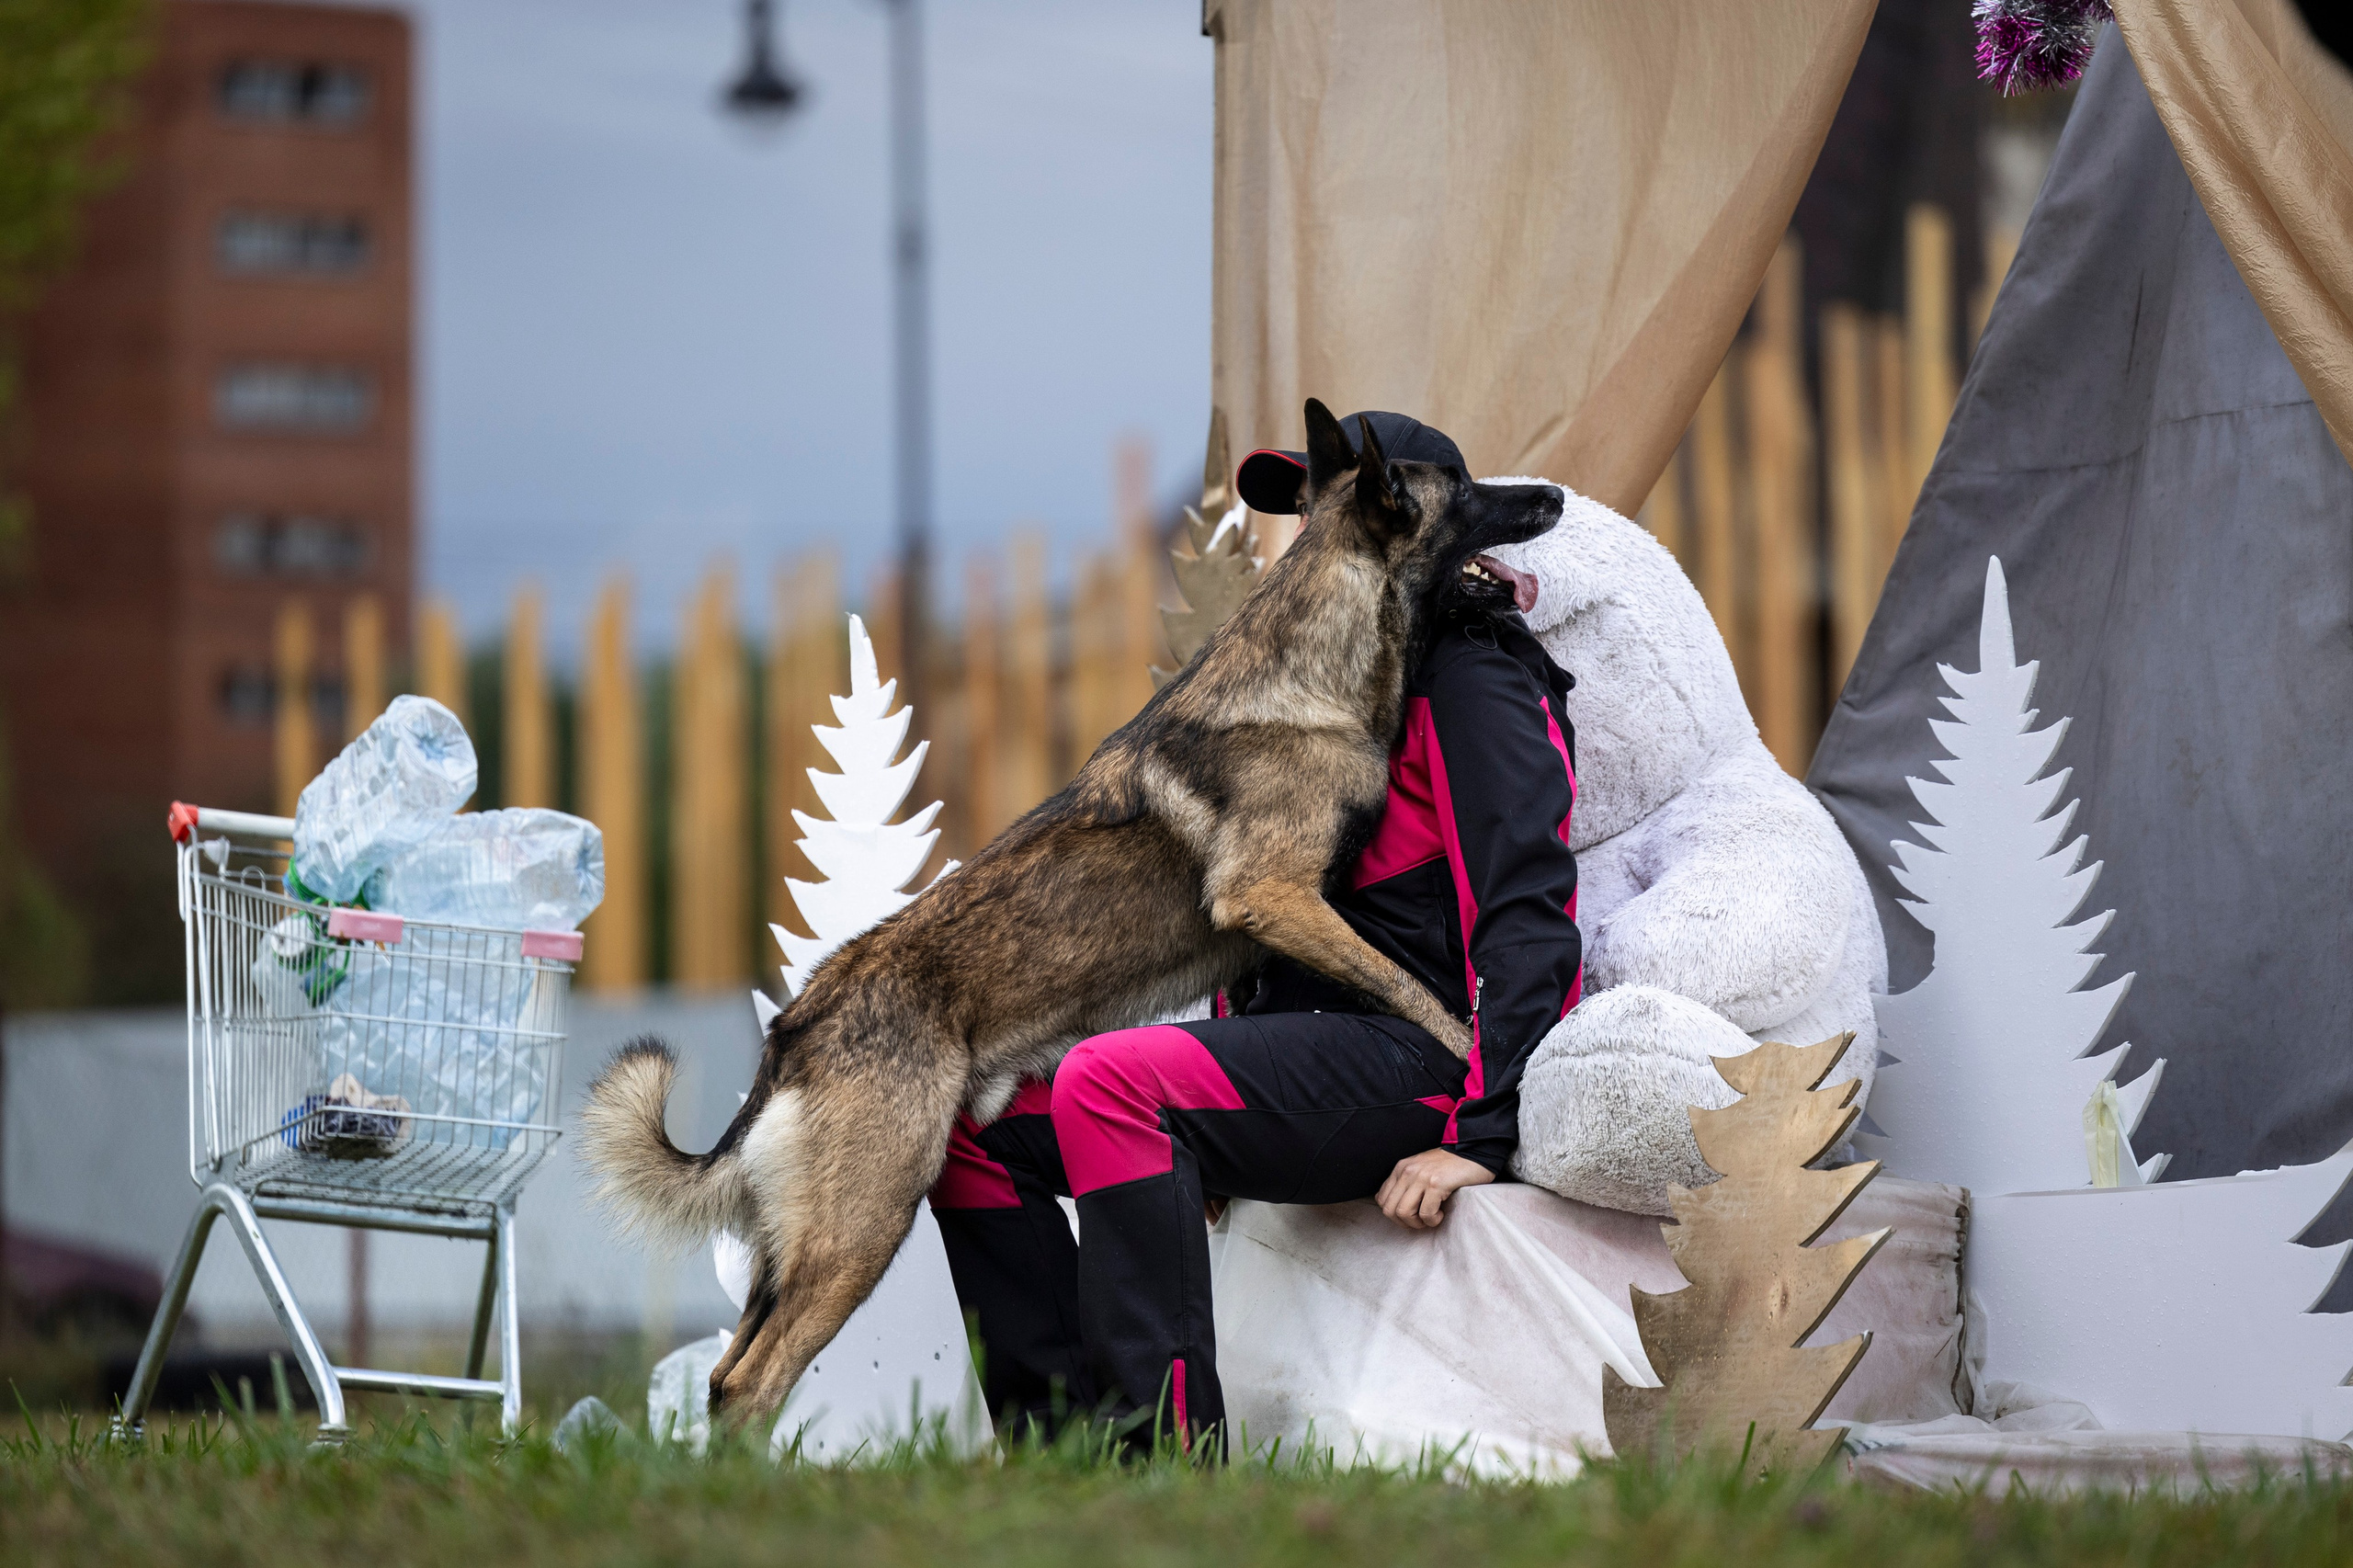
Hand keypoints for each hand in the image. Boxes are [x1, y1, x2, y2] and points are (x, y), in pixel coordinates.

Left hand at [1375, 1148, 1493, 1230]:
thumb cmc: (1449, 1166)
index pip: (1381, 1200)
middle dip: (1404, 1223)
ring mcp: (1421, 1177)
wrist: (1474, 1153)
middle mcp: (1407, 1171)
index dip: (1394, 1215)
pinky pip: (1426, 1213)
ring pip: (1404, 1213)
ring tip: (1432, 1218)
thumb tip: (1395, 1208)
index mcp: (1401, 1168)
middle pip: (1389, 1209)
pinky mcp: (1436, 1184)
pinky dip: (1433, 1220)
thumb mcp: (1420, 1170)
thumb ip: (1406, 1184)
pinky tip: (1442, 1214)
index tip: (1411, 1215)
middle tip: (1421, 1221)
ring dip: (1418, 1223)